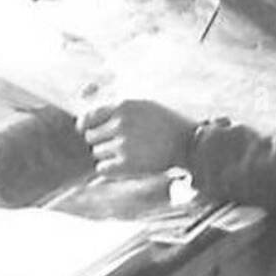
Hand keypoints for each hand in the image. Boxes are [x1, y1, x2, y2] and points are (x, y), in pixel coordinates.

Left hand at [77, 100, 194, 176]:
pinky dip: (110, 169)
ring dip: (109, 155)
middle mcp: (121, 124)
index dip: (87, 126)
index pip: (89, 117)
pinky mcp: (127, 164)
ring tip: (129, 153)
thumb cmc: (168, 125)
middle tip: (120, 144)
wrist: (189, 144)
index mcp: (124, 106)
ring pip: (98, 153)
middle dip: (102, 141)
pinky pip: (102, 168)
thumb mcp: (144, 106)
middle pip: (91, 137)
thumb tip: (86, 121)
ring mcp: (123, 144)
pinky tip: (125, 165)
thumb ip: (118, 110)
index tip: (87, 131)